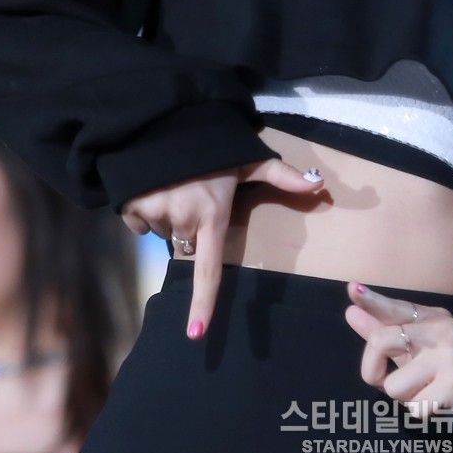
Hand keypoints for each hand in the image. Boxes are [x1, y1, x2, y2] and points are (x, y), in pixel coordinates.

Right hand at [118, 158, 324, 339]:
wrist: (163, 119)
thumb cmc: (210, 144)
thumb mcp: (245, 158)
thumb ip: (280, 175)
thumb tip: (320, 185)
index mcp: (212, 215)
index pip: (209, 270)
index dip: (203, 303)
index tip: (196, 333)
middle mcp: (183, 220)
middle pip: (188, 242)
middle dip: (191, 225)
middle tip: (195, 192)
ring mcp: (156, 214)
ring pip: (164, 231)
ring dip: (168, 215)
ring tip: (174, 184)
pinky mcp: (132, 207)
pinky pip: (140, 223)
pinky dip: (144, 211)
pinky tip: (153, 187)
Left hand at [345, 282, 452, 413]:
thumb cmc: (436, 368)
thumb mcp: (410, 346)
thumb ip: (380, 330)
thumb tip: (351, 311)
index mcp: (429, 317)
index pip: (394, 307)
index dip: (371, 300)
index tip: (353, 288)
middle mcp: (442, 331)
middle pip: (379, 342)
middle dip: (374, 371)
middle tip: (391, 380)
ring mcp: (450, 357)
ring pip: (393, 386)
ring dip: (403, 397)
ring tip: (424, 390)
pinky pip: (413, 407)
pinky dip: (419, 411)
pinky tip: (436, 403)